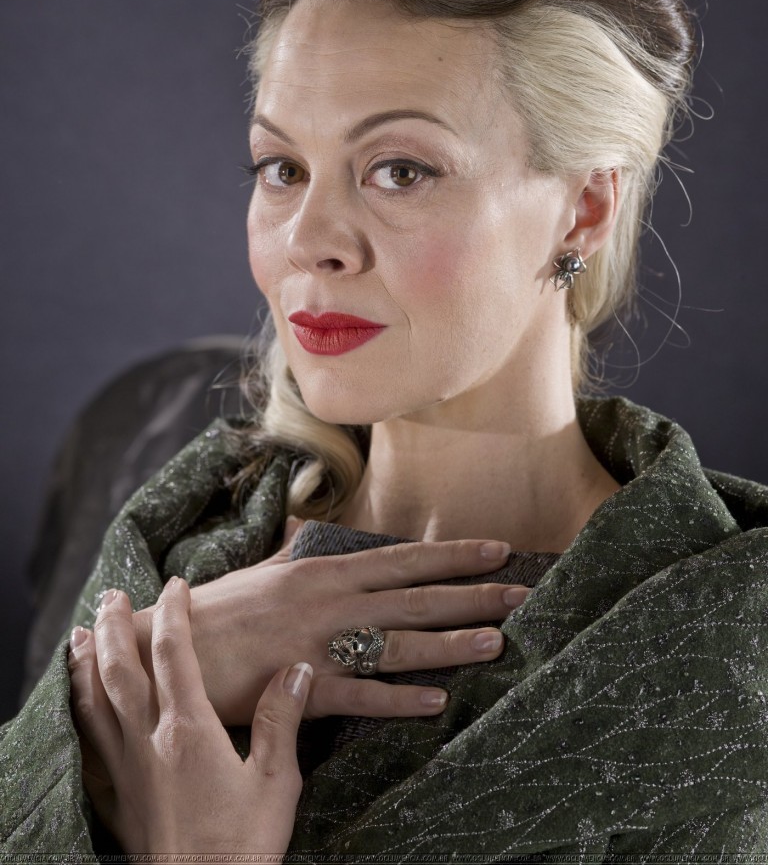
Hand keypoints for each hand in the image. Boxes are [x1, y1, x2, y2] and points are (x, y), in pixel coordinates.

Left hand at [69, 578, 307, 858]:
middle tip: (113, 596)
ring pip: (93, 703)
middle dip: (116, 627)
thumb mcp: (277, 781)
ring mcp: (126, 770)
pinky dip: (78, 717)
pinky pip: (87, 746)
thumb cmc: (244, 845)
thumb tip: (296, 669)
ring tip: (80, 635)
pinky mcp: (116, 798)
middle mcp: (148, 741)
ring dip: (85, 663)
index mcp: (189, 730)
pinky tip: (77, 710)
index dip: (175, 613)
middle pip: (121, 669)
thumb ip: (280, 719)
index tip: (177, 585)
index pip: (176, 654)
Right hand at [134, 521, 528, 724]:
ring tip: (499, 643)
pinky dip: (398, 700)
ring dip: (451, 643)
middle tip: (524, 592)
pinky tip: (436, 702)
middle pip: (413, 597)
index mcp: (322, 570)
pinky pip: (357, 696)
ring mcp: (315, 644)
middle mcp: (327, 601)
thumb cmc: (216, 611)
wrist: (163, 648)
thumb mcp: (264, 572)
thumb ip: (297, 557)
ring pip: (396, 643)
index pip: (401, 559)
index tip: (497, 548)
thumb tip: (313, 535)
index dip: (453, 554)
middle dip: (472, 593)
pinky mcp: (297, 688)